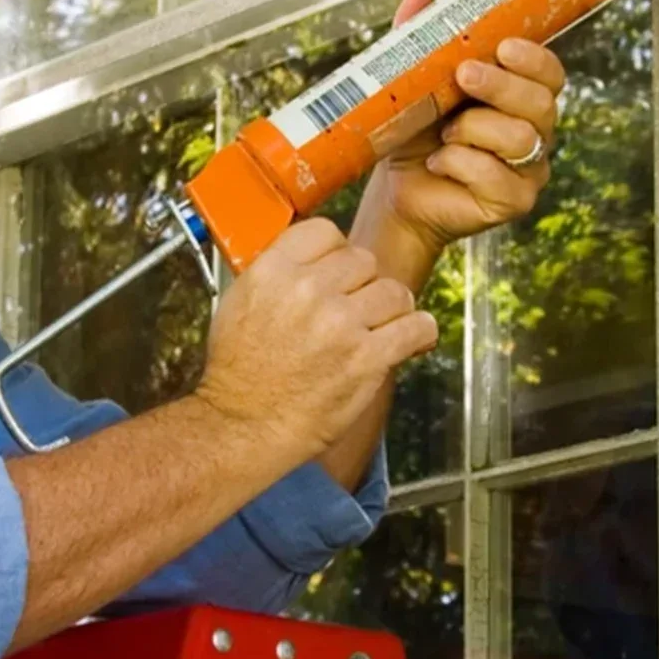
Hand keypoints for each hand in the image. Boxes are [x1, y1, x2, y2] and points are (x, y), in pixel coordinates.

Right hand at [191, 216, 438, 468]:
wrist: (243, 426)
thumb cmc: (239, 373)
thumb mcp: (240, 302)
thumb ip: (279, 273)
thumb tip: (315, 261)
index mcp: (274, 271)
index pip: (326, 232)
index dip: (337, 253)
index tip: (341, 273)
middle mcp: (308, 290)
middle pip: (364, 260)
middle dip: (364, 285)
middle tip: (358, 309)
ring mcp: (340, 323)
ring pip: (394, 291)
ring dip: (393, 310)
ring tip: (381, 327)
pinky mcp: (367, 357)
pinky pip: (416, 327)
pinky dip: (419, 333)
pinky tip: (409, 340)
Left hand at [363, 0, 565, 259]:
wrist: (397, 190)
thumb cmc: (416, 135)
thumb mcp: (415, 82)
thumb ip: (422, 41)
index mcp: (521, 96)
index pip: (550, 74)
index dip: (535, 59)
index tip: (504, 46)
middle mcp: (535, 131)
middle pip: (542, 104)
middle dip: (502, 86)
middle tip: (464, 75)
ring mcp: (529, 169)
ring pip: (521, 139)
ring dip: (475, 128)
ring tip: (444, 131)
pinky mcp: (513, 201)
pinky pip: (497, 177)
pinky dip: (460, 163)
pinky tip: (438, 161)